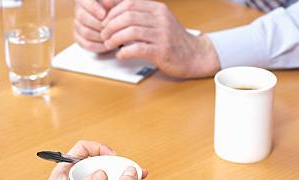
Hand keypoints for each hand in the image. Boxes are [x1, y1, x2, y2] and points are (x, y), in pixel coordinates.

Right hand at [74, 0, 116, 52]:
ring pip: (84, 32)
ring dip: (98, 36)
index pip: (85, 2)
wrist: (113, 21)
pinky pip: (85, 44)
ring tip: (110, 37)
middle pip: (82, 17)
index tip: (104, 15)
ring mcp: (78, 24)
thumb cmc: (115, 8)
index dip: (94, 9)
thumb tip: (108, 3)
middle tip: (109, 28)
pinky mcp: (79, 37)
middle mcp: (79, 10)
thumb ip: (112, 1)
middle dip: (97, 24)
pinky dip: (97, 46)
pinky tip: (106, 45)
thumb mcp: (114, 2)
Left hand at [99, 0, 219, 78]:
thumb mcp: (160, 21)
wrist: (195, 55)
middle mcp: (160, 19)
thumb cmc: (173, 40)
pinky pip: (137, 49)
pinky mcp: (161, 51)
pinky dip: (124, 52)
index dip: (113, 12)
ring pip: (130, 32)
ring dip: (114, 39)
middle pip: (128, 17)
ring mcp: (162, 35)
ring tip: (108, 45)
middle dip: (110, 26)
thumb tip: (115, 10)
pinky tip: (120, 55)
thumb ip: (142, 15)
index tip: (105, 22)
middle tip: (103, 35)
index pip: (130, 4)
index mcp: (158, 9)